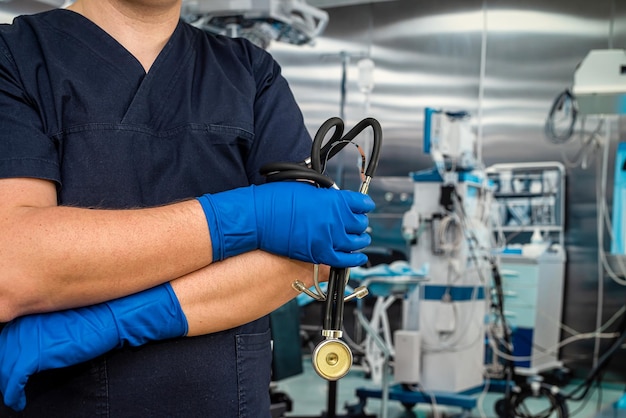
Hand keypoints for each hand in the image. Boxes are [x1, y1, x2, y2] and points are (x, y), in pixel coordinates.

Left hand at [0, 283, 186, 411]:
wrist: (113, 317)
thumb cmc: (98, 317)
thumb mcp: (68, 320)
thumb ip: (48, 327)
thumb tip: (41, 343)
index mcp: (31, 312)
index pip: (8, 338)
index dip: (7, 355)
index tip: (11, 367)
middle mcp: (23, 323)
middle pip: (2, 352)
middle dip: (4, 370)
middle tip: (10, 384)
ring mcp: (26, 339)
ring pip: (3, 368)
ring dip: (6, 384)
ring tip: (13, 395)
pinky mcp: (33, 356)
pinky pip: (12, 381)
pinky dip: (12, 394)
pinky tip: (18, 401)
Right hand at [197, 182, 374, 266]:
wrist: (258, 217)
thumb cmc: (276, 199)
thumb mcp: (306, 188)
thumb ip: (325, 195)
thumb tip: (334, 199)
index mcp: (333, 200)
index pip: (361, 203)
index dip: (363, 205)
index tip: (363, 207)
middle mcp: (335, 219)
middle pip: (360, 224)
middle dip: (359, 222)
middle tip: (357, 222)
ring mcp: (328, 238)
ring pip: (356, 242)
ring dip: (359, 240)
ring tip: (359, 239)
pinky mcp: (319, 254)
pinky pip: (344, 260)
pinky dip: (354, 259)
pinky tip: (357, 257)